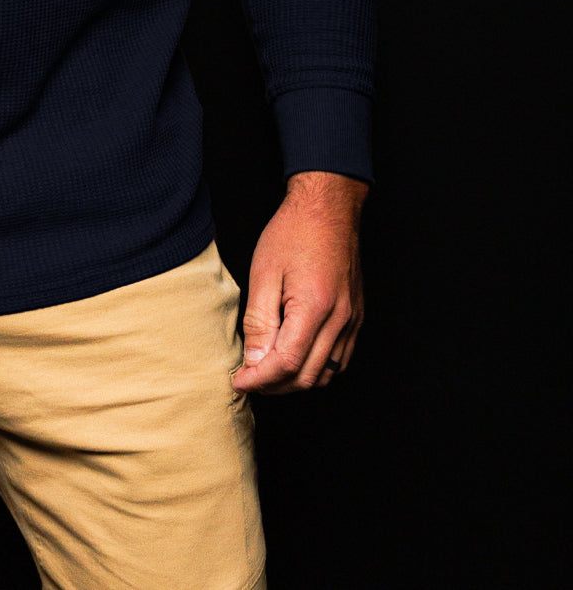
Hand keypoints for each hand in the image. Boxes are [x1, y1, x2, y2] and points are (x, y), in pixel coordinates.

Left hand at [231, 170, 367, 394]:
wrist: (328, 208)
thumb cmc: (293, 232)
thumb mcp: (264, 272)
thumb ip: (259, 320)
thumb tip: (254, 360)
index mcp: (314, 307)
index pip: (286, 363)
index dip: (259, 379)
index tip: (238, 381)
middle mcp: (340, 320)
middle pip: (307, 376)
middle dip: (274, 386)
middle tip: (248, 379)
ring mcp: (352, 320)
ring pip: (327, 374)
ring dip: (295, 381)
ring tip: (267, 371)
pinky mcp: (356, 317)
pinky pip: (340, 359)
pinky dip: (316, 368)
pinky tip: (294, 358)